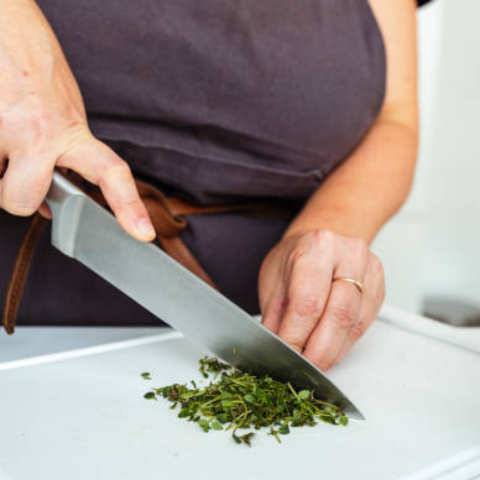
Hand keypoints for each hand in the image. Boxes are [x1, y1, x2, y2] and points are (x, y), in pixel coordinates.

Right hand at [0, 0, 154, 240]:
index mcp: (68, 129)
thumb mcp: (63, 109)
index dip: (128, 207)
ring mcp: (0, 129)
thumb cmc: (32, 62)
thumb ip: (65, 154)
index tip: (142, 234)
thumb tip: (49, 204)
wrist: (0, 20)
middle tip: (16, 164)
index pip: (109, 173)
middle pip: (22, 203)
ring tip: (3, 127)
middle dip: (17, 193)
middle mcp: (36, 133)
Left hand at [259, 230, 384, 370]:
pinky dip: (344, 344)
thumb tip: (276, 351)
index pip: (308, 302)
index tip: (286, 354)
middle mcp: (348, 254)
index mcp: (316, 247)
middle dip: (318, 351)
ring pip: (354, 324)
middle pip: (338, 316)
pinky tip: (329, 348)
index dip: (296, 336)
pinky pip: (364, 325)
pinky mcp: (379, 288)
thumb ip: (276, 318)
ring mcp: (369, 270)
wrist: (318, 244)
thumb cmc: (294, 261)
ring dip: (332, 351)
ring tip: (313, 360)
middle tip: (302, 366)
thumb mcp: (274, 283)